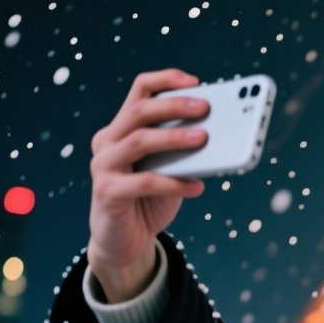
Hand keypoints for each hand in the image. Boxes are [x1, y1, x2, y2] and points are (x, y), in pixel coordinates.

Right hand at [87, 68, 210, 301]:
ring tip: (204, 139)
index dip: (166, 80)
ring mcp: (104, 166)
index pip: (140, 90)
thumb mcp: (170, 170)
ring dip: (174, 137)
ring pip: (138, 140)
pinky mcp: (107, 192)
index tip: (196, 81)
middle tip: (206, 107)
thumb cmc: (150, 200)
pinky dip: (173, 183)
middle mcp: (108, 141)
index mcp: (122, 128)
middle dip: (174, 105)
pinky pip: (143, 182)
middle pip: (140, 111)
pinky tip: (197, 186)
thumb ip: (184, 152)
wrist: (124, 242)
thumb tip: (220, 135)